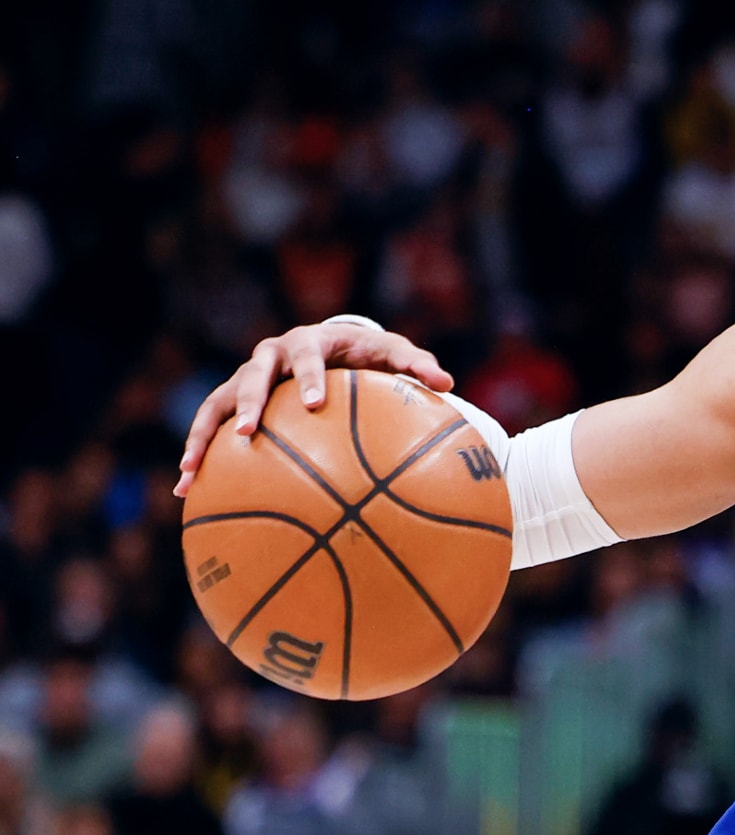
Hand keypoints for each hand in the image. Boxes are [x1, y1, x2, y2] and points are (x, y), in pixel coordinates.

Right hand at [174, 324, 453, 496]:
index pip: (307, 356)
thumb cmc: (366, 353)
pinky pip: (208, 429)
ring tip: (192, 471)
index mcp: (309, 342)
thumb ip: (417, 365)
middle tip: (247, 433)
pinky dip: (197, 457)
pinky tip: (186, 492)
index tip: (314, 404)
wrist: (330, 345)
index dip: (307, 378)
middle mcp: (270, 356)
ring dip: (203, 435)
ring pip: (215, 403)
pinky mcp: (231, 402)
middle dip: (248, 403)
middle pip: (251, 376)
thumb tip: (449, 385)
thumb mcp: (393, 353)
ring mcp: (245, 378)